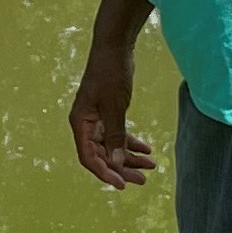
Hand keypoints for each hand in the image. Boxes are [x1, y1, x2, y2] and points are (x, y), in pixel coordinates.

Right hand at [69, 44, 155, 188]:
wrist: (115, 47)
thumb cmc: (110, 73)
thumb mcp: (115, 107)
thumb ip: (115, 135)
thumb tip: (117, 163)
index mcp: (80, 123)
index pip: (89, 157)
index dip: (105, 173)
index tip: (122, 185)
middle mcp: (86, 124)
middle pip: (102, 155)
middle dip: (122, 168)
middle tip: (142, 180)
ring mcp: (97, 119)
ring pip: (112, 146)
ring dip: (130, 157)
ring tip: (151, 166)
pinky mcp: (109, 113)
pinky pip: (119, 134)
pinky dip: (131, 143)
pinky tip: (147, 149)